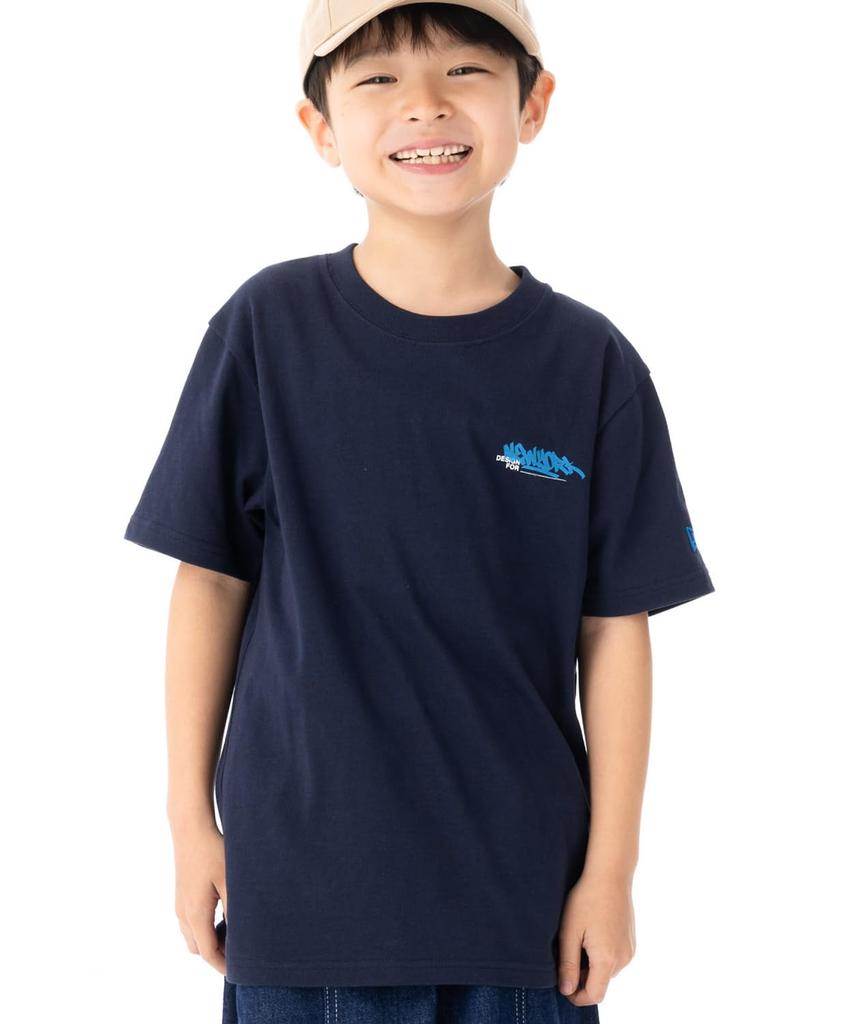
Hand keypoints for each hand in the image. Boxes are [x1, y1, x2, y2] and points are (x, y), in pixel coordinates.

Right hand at [172, 821, 227, 974]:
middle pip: (198, 949)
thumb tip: (242, 934)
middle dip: (216, 955)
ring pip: (192, 936)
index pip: (208, 952)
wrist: (190, 828)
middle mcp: (183, 914)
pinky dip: (204, 928)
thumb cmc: (213, 851)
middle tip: (240, 952)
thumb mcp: (231, 881)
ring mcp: (179, 904)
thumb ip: (235, 910)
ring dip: (210, 941)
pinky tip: (223, 915)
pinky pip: (190, 923)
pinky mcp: (181, 895)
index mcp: (195, 914)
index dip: (223, 964)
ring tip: (234, 933)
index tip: (240, 970)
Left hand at [556, 870, 635, 1006]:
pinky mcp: (631, 941)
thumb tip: (567, 990)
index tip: (562, 983)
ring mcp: (629, 950)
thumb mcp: (570, 932)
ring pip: (607, 971)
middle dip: (582, 977)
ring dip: (592, 965)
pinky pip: (615, 958)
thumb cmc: (586, 900)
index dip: (576, 996)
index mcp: (607, 959)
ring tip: (579, 938)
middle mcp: (623, 959)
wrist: (610, 875)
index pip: (594, 995)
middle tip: (566, 952)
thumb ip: (568, 964)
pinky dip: (602, 955)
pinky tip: (592, 932)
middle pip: (600, 983)